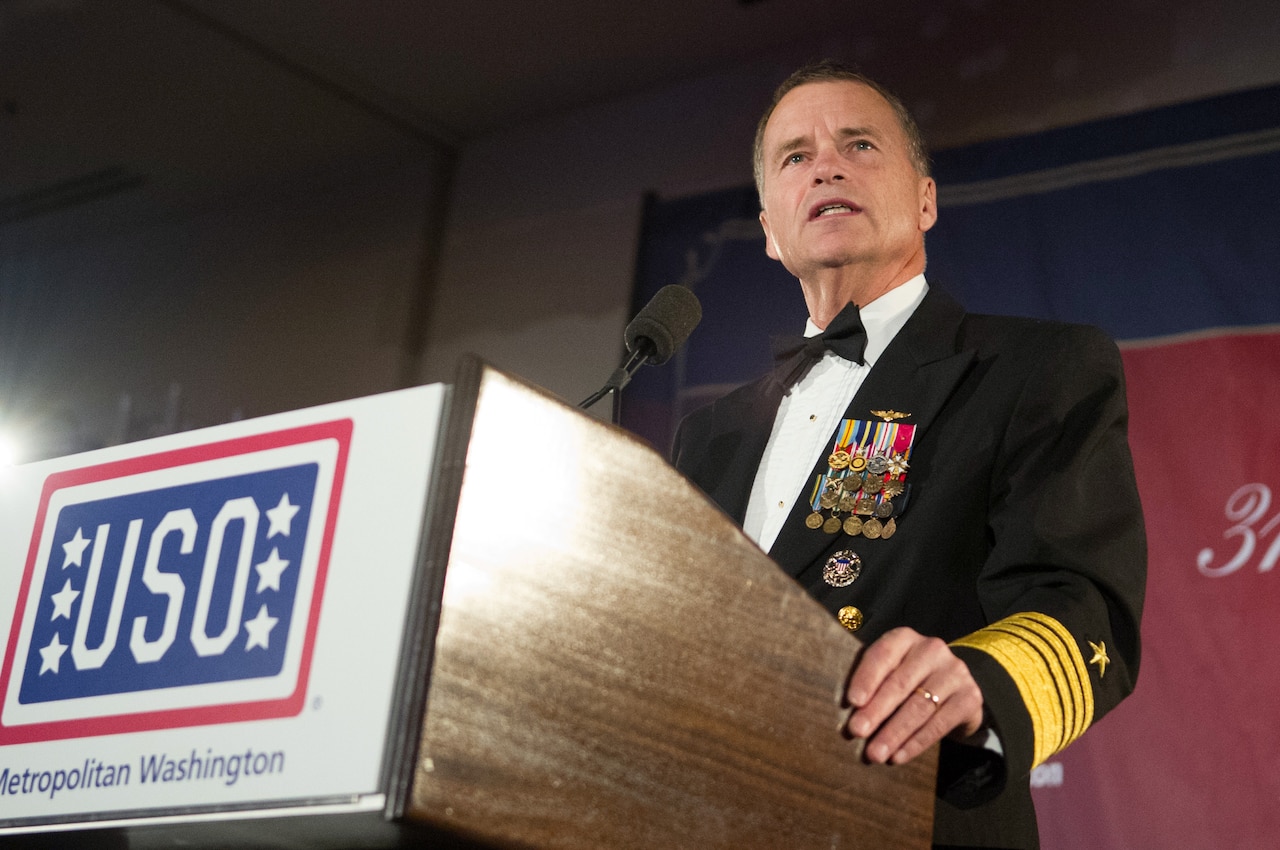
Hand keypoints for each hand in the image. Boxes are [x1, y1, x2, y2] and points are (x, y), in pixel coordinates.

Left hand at [845, 627, 984, 764]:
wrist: (954, 690)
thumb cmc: (909, 681)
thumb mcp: (891, 672)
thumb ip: (871, 683)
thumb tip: (846, 712)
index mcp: (905, 638)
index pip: (883, 655)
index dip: (866, 678)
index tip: (852, 702)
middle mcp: (932, 649)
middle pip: (899, 684)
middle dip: (875, 711)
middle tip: (857, 732)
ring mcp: (954, 672)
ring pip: (919, 707)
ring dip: (894, 733)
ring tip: (875, 753)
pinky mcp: (969, 697)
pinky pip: (938, 724)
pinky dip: (915, 743)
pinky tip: (898, 756)